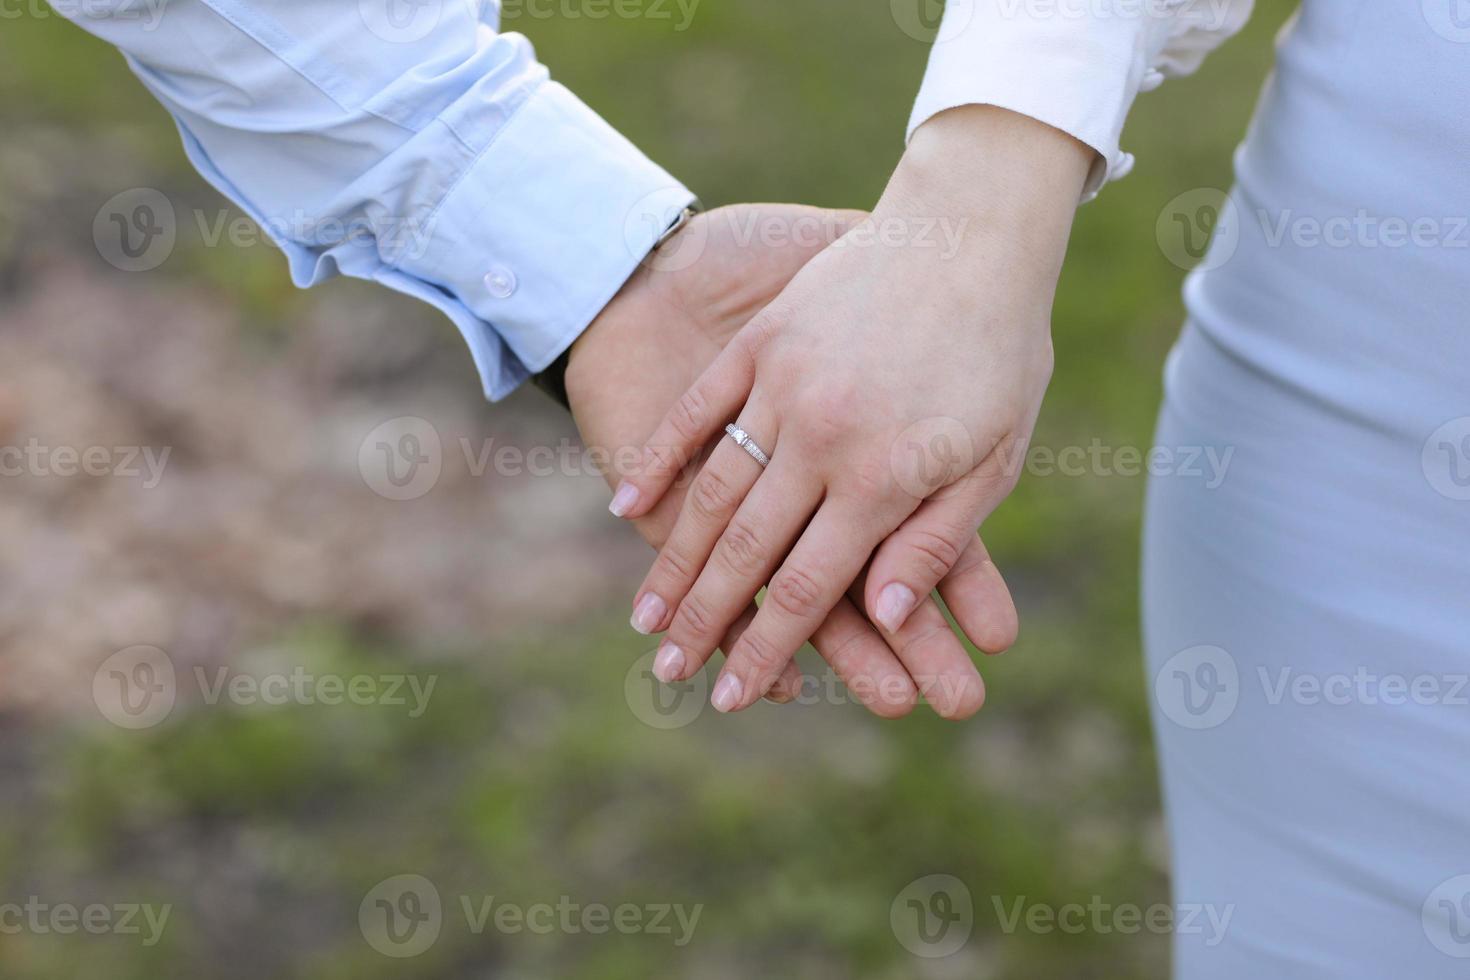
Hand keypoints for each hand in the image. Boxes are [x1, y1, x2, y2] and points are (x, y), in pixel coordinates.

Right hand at [567, 202, 1018, 717]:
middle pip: (747, 552)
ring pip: (714, 493)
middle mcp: (823, 440)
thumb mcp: (992, 457)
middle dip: (703, 621)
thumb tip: (881, 614)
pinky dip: (662, 463)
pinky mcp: (759, 343)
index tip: (732, 699)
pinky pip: (698, 414)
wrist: (974, 227)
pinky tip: (627, 510)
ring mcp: (782, 388)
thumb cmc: (1000, 351)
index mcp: (884, 478)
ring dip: (674, 562)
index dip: (768, 650)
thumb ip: (932, 538)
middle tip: (665, 673)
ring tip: (643, 618)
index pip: (810, 588)